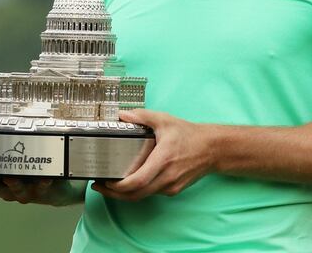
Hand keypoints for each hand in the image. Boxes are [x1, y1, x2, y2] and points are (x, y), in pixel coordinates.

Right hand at [0, 136, 84, 205]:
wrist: (57, 188)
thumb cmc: (31, 171)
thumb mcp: (17, 159)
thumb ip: (8, 147)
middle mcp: (10, 190)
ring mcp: (26, 192)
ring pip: (17, 190)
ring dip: (13, 184)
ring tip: (10, 177)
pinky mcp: (42, 192)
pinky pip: (42, 188)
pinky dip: (42, 182)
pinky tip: (45, 176)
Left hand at [91, 109, 213, 201]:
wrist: (212, 149)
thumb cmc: (189, 135)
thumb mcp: (164, 120)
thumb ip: (142, 116)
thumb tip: (122, 115)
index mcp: (163, 159)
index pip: (137, 181)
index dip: (118, 186)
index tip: (105, 181)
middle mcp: (167, 176)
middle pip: (135, 194)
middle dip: (114, 193)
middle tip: (99, 186)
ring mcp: (170, 185)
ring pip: (142, 196)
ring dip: (124, 194)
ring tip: (109, 186)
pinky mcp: (173, 190)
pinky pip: (151, 193)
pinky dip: (137, 191)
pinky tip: (128, 184)